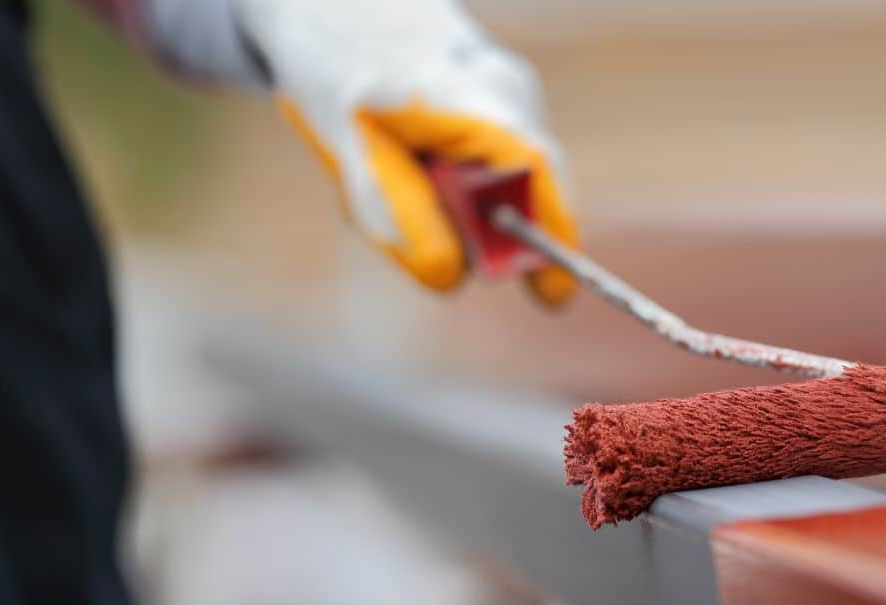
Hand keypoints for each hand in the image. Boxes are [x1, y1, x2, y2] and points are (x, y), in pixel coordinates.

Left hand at [234, 0, 579, 304]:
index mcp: (467, 95)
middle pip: (521, 190)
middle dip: (474, 228)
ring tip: (393, 162)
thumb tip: (449, 279)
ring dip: (454, 203)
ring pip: (505, 183)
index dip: (553, 236)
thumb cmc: (335, 68)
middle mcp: (508, 90)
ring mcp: (513, 93)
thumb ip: (395, 216)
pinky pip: (494, 167)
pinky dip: (454, 183)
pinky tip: (411, 152)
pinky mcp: (507, 104)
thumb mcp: (347, 149)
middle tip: (407, 208)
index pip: (536, 172)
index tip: (553, 295)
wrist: (332, 2)